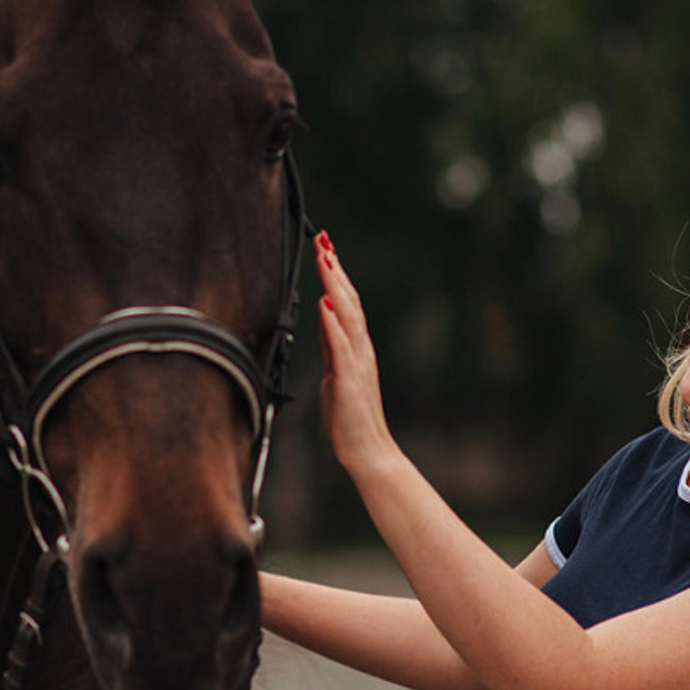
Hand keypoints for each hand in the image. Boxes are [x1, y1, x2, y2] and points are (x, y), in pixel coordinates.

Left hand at [314, 232, 399, 477]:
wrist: (366, 449)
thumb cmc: (349, 417)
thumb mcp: (334, 372)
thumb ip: (331, 345)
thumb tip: (324, 316)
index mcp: (354, 347)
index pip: (344, 303)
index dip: (334, 274)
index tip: (324, 248)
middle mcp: (359, 349)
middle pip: (347, 301)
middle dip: (334, 269)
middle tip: (323, 240)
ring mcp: (356, 362)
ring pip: (347, 315)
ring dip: (334, 285)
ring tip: (325, 259)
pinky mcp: (349, 379)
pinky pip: (340, 346)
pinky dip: (332, 323)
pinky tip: (325, 304)